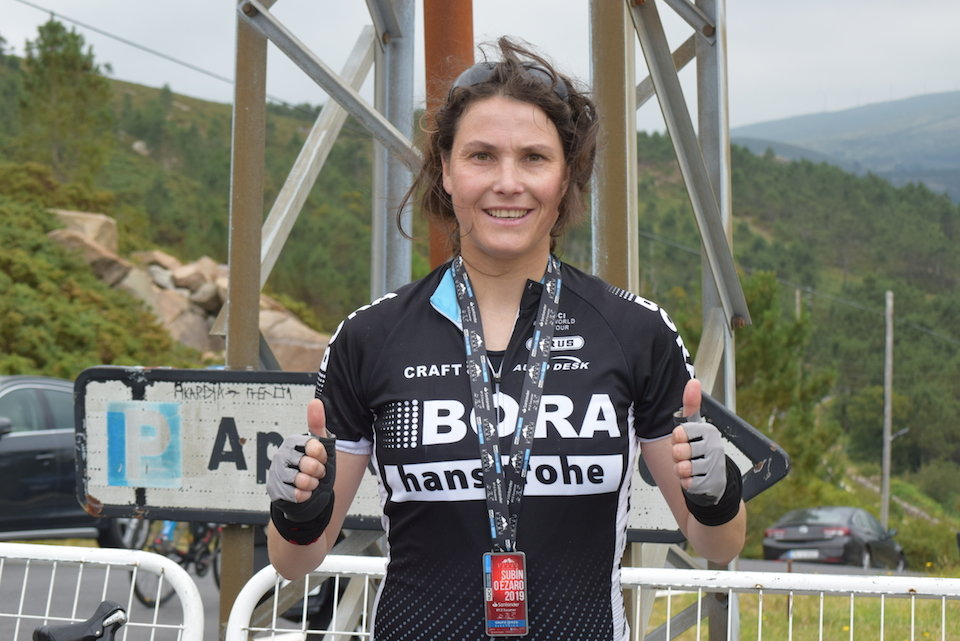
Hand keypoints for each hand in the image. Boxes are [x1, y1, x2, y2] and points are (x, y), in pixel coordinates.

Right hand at [266, 398, 335, 521]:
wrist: (305, 493)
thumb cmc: (313, 465)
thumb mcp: (320, 445)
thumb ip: (318, 424)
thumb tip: (315, 401)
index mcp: (292, 442)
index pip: (313, 446)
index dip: (322, 455)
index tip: (322, 458)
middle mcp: (281, 455)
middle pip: (309, 465)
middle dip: (319, 471)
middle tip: (318, 472)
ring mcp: (276, 473)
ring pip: (302, 480)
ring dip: (312, 484)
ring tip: (311, 482)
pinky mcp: (275, 491)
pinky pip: (296, 495)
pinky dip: (305, 495)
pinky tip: (304, 492)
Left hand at [671, 379, 725, 505]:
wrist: (715, 481)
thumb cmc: (700, 449)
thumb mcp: (696, 427)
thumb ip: (691, 405)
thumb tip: (693, 381)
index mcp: (708, 431)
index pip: (680, 432)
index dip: (677, 438)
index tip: (682, 439)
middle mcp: (714, 448)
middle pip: (678, 451)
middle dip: (677, 455)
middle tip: (685, 455)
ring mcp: (713, 466)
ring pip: (682, 468)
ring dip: (681, 469)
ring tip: (688, 467)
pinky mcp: (710, 484)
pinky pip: (687, 483)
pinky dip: (686, 482)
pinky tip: (693, 479)